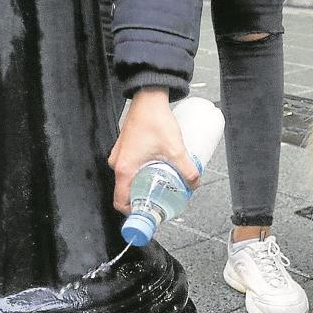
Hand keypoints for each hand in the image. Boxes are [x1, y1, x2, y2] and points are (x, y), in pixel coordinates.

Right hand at [108, 87, 200, 214]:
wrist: (148, 97)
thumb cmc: (155, 120)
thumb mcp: (176, 149)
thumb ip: (187, 169)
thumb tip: (195, 183)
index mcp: (124, 169)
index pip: (121, 202)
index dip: (135, 213)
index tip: (149, 215)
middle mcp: (117, 164)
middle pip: (127, 192)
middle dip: (144, 199)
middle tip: (162, 201)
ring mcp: (119, 156)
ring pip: (130, 179)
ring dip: (144, 185)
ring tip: (162, 186)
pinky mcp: (125, 148)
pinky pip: (130, 168)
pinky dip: (142, 173)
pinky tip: (158, 170)